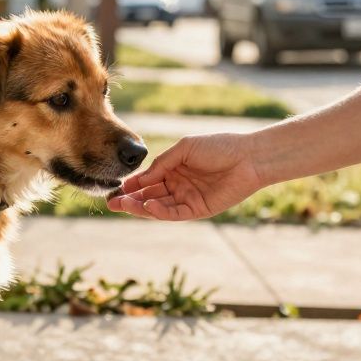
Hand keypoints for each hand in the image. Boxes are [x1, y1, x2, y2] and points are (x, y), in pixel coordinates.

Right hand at [107, 133, 262, 220]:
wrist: (248, 157)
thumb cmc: (219, 146)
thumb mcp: (185, 149)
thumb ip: (162, 164)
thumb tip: (140, 178)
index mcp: (173, 169)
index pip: (147, 180)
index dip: (131, 185)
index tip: (113, 188)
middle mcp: (177, 186)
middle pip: (148, 196)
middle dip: (130, 200)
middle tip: (112, 203)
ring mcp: (187, 199)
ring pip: (158, 206)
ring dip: (140, 207)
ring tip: (123, 205)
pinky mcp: (198, 210)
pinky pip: (175, 213)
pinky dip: (160, 211)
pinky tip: (149, 206)